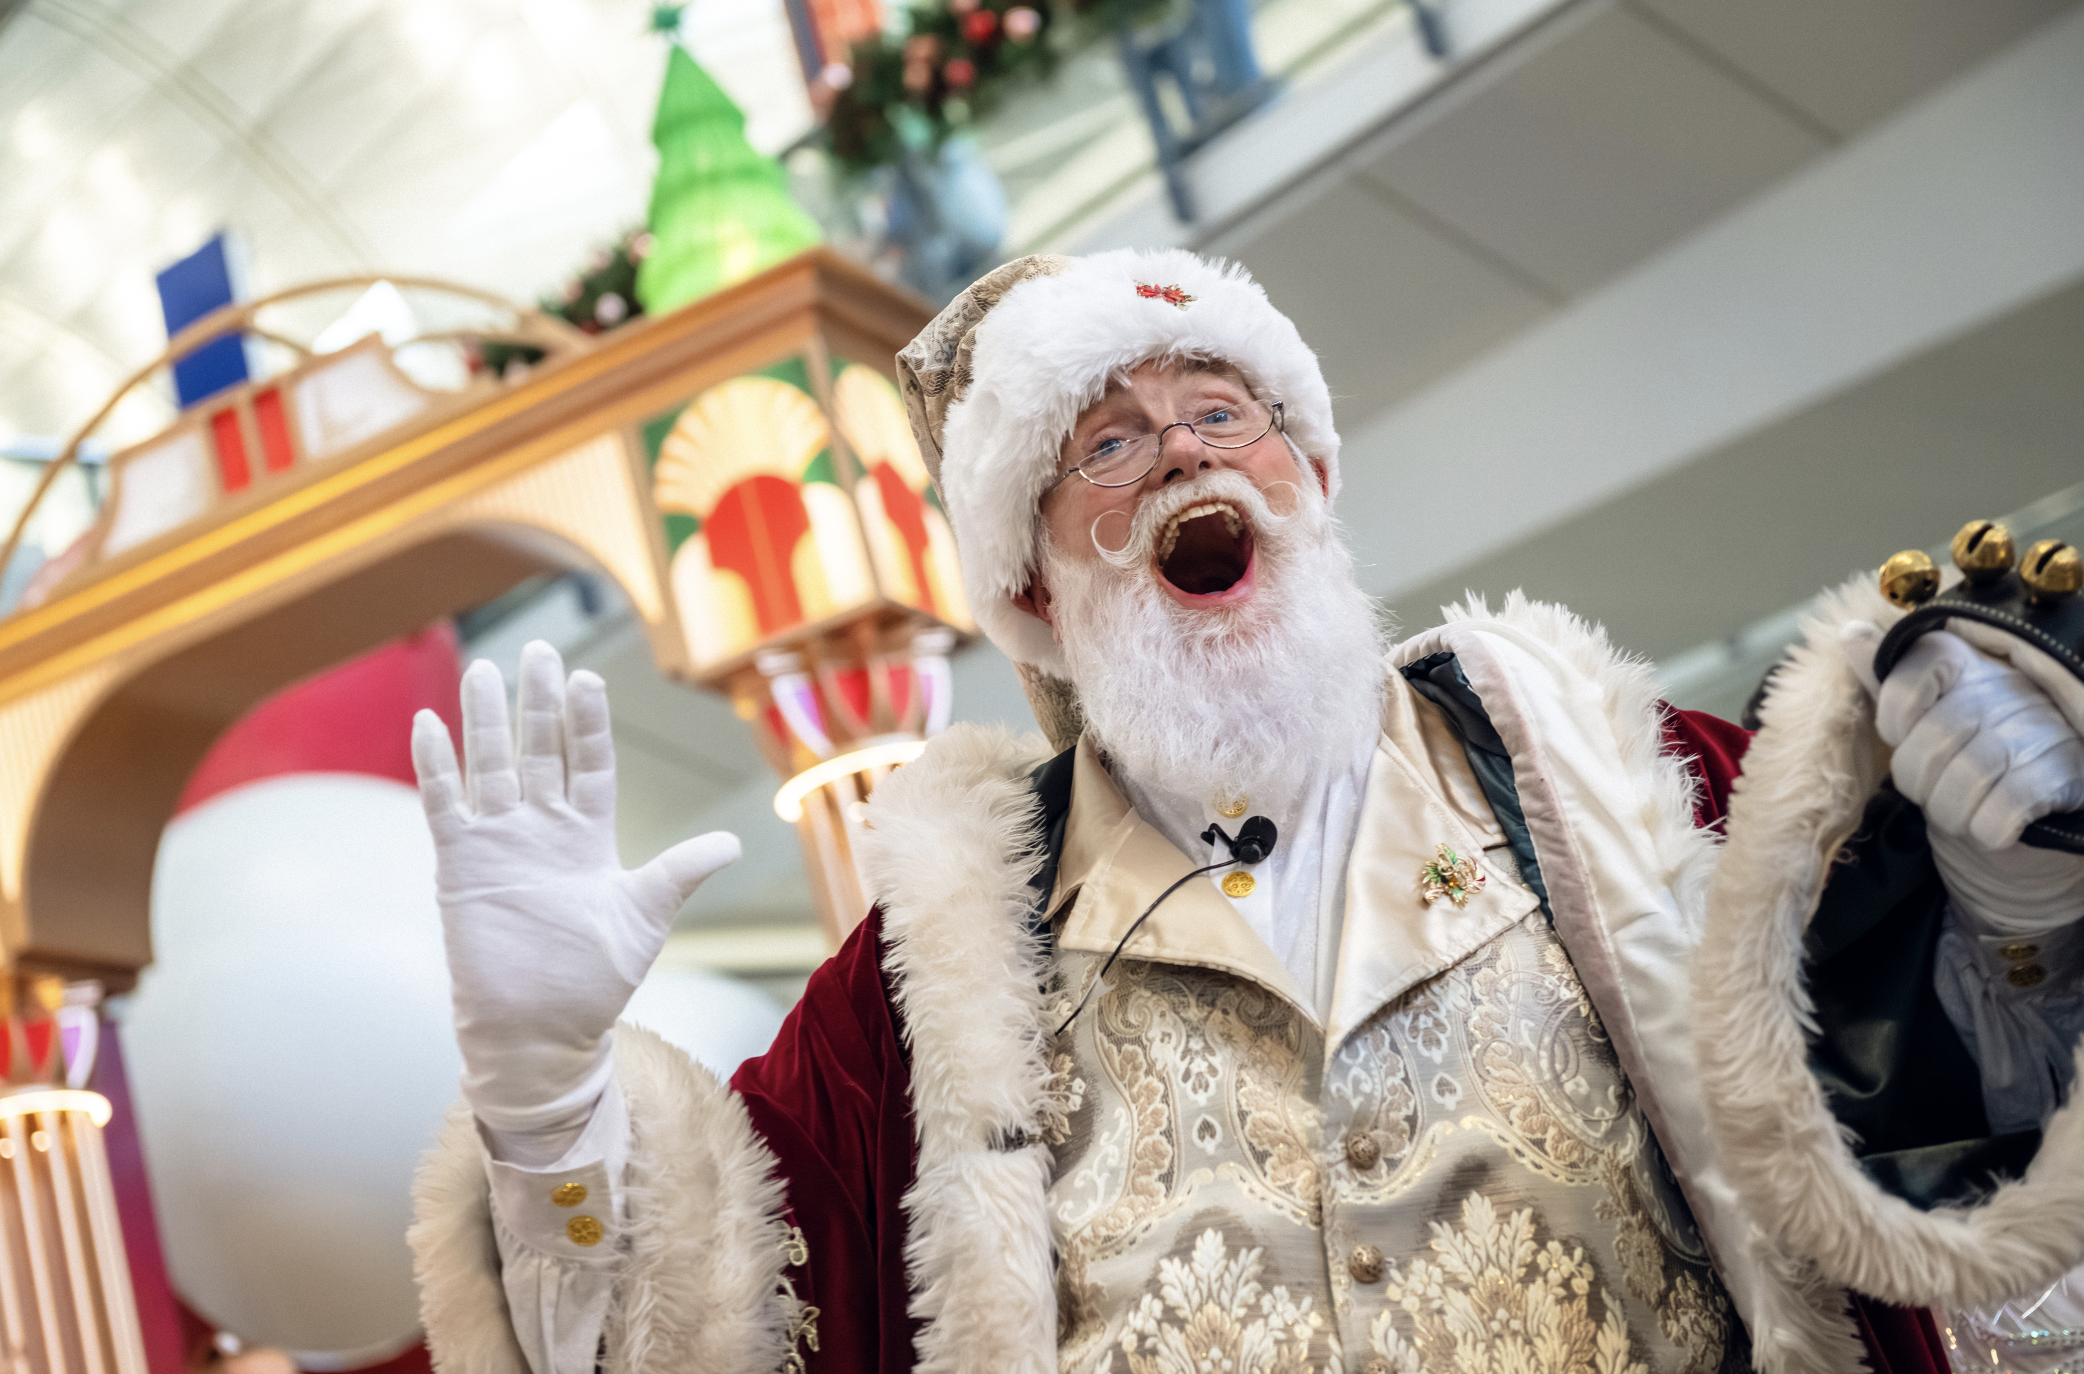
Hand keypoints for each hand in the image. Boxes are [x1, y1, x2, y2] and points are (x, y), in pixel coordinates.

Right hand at [412, 640, 738, 1150]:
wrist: (542, 1029)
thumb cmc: (596, 978)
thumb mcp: (645, 915)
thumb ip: (679, 871)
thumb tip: (732, 843)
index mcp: (588, 835)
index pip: (589, 763)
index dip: (588, 722)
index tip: (587, 678)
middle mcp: (542, 829)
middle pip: (539, 750)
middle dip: (539, 702)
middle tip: (538, 650)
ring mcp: (499, 844)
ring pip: (491, 766)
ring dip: (487, 721)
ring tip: (485, 670)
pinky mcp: (461, 866)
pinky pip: (445, 806)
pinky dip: (437, 766)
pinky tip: (429, 724)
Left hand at [1842, 623, 2083, 937]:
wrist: (2023, 816)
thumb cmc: (1957, 761)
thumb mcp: (1920, 719)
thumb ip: (1887, 680)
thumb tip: (1851, 632)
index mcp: (1969, 664)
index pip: (1920, 663)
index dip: (1895, 713)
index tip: (1900, 736)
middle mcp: (2009, 688)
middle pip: (1933, 738)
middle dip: (1917, 781)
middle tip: (1930, 789)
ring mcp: (2042, 729)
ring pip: (1967, 779)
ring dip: (1949, 811)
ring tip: (1958, 809)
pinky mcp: (2064, 775)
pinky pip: (2002, 811)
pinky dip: (1985, 830)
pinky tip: (1991, 824)